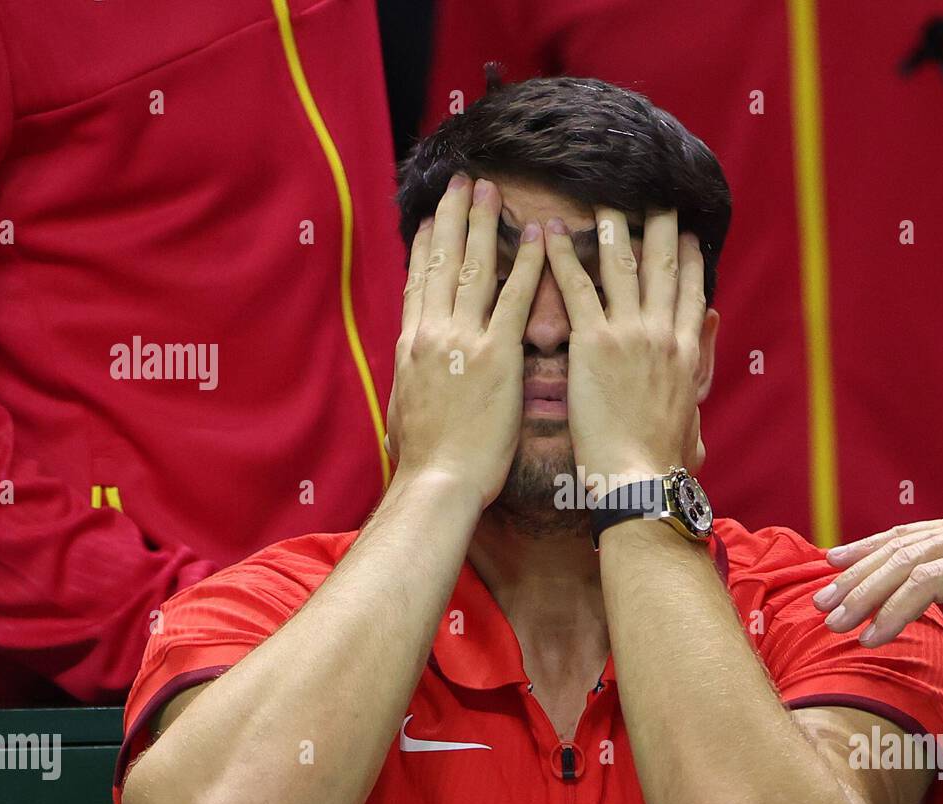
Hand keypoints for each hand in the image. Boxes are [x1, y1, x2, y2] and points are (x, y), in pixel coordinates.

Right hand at [387, 174, 544, 506]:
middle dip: (453, 218)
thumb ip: (413, 381)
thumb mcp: (403, 411)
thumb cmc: (426, 459)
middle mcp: (432, 334)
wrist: (438, 481)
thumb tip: (410, 372)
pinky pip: (515, 299)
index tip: (434, 216)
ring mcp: (463, 341)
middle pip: (442, 263)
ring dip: (484, 225)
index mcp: (411, 346)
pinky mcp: (497, 356)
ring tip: (492, 191)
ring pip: (473, 269)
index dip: (426, 245)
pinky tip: (538, 236)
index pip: (418, 283)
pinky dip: (527, 263)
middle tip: (464, 182)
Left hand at [542, 207, 706, 494]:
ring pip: (622, 267)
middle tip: (654, 197)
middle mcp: (663, 335)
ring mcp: (629, 335)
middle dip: (660, 228)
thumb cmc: (660, 461)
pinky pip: (576, 288)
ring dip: (612, 228)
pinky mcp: (594, 344)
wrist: (639, 478)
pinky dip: (563, 257)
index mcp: (686, 354)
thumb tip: (707, 364)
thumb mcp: (692, 417)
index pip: (691, 295)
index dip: (690, 261)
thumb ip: (697, 381)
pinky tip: (551, 233)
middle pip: (663, 268)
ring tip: (602, 200)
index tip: (687, 233)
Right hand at [812, 510, 942, 687]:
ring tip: (824, 596)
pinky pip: (905, 533)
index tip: (868, 638)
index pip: (931, 580)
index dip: (894, 609)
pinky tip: (840, 558)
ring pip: (899, 544)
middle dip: (863, 592)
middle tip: (832, 621)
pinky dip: (870, 546)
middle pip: (905, 559)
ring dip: (858, 571)